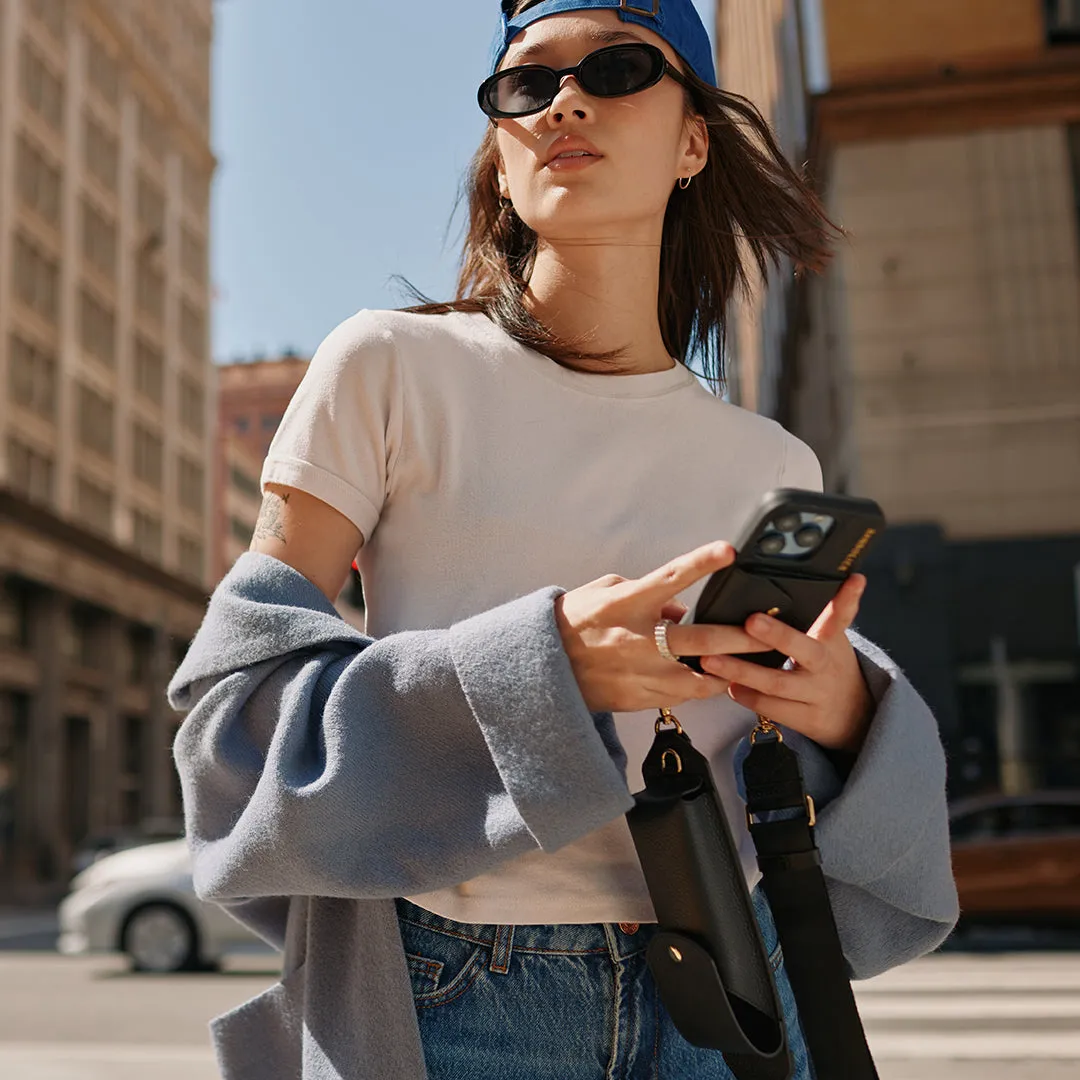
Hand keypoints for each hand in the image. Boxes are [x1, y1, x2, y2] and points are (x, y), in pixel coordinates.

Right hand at [555, 542, 773, 713]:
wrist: (544, 667)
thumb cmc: (575, 623)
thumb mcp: (604, 592)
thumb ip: (646, 593)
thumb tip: (679, 606)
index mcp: (626, 603)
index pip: (670, 578)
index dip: (701, 563)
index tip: (729, 552)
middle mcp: (637, 639)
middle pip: (702, 638)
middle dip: (742, 637)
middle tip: (769, 632)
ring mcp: (640, 673)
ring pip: (700, 677)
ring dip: (728, 671)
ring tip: (753, 665)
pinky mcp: (639, 698)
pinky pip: (682, 696)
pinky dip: (699, 687)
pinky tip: (713, 681)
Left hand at [700, 574, 874, 752]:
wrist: (854, 717)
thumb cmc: (829, 667)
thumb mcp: (830, 640)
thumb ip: (816, 617)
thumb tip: (791, 581)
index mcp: (832, 641)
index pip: (842, 616)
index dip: (848, 598)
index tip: (854, 580)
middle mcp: (826, 666)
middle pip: (804, 649)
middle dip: (777, 635)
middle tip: (751, 620)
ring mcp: (816, 694)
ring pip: (777, 683)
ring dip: (742, 670)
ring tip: (713, 659)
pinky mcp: (805, 718)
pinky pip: (771, 708)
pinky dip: (746, 696)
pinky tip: (726, 685)